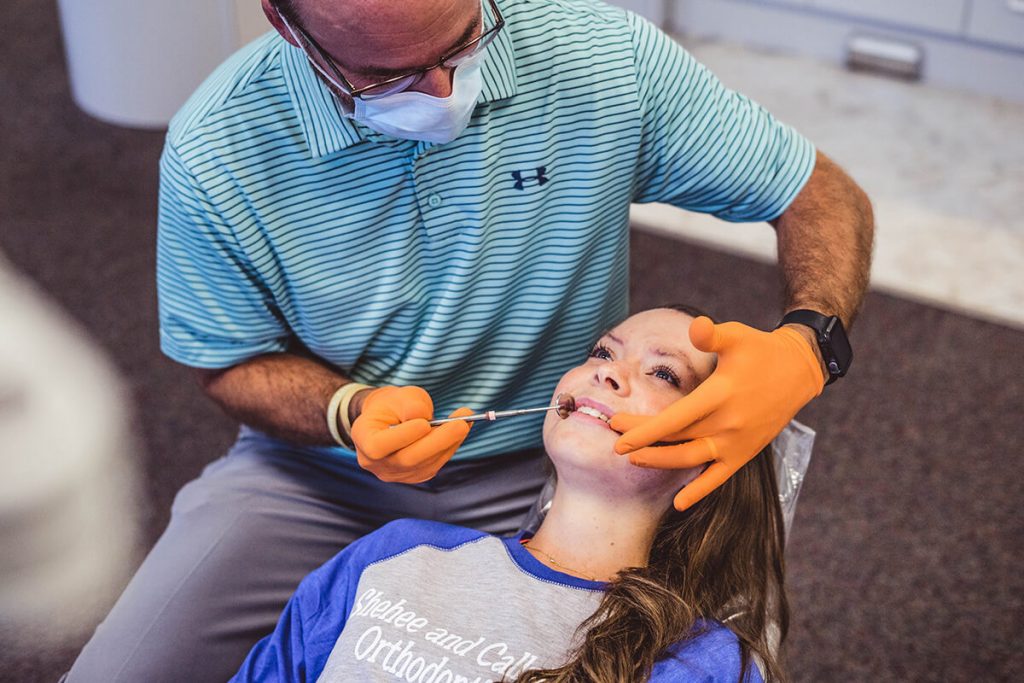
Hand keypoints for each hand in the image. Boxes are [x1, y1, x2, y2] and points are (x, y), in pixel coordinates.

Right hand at [350, 386, 472, 483]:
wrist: (390, 418)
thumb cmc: (393, 405)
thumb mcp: (399, 395)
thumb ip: (410, 405)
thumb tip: (423, 418)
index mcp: (363, 439)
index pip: (379, 446)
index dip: (403, 436)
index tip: (425, 423)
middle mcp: (375, 463)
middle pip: (407, 459)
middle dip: (437, 441)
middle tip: (461, 424)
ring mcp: (395, 473)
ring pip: (425, 464)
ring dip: (449, 443)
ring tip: (465, 420)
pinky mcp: (415, 476)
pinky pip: (434, 464)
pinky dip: (450, 447)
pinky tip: (460, 430)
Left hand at [609, 316, 824, 510]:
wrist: (799, 371)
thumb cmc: (761, 350)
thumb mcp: (737, 335)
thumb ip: (712, 334)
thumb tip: (696, 327)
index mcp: (721, 394)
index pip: (676, 417)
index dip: (646, 429)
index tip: (618, 432)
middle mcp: (728, 423)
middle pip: (676, 438)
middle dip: (643, 441)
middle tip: (615, 442)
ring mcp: (737, 442)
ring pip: (691, 459)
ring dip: (661, 462)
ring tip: (635, 460)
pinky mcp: (745, 453)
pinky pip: (719, 478)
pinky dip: (699, 491)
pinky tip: (678, 504)